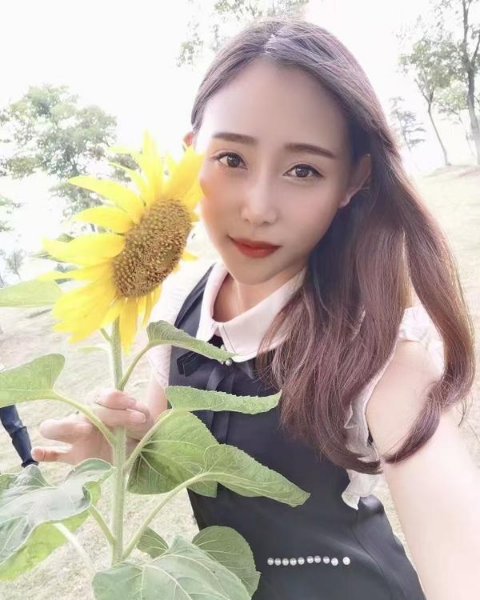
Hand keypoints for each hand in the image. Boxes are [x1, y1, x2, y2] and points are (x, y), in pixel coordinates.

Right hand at [31, 388, 153, 464]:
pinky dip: (44, 452)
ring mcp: (77, 437)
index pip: (101, 395)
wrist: (139, 453)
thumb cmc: (139, 430)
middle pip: (79, 408)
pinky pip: (54, 454)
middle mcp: (86, 416)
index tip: (132, 405)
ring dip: (64, 425)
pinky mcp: (75, 456)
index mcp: (102, 403)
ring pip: (56, 426)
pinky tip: (38, 452)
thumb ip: (138, 412)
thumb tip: (135, 412)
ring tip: (84, 430)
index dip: (115, 398)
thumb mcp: (144, 418)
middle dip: (96, 411)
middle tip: (115, 418)